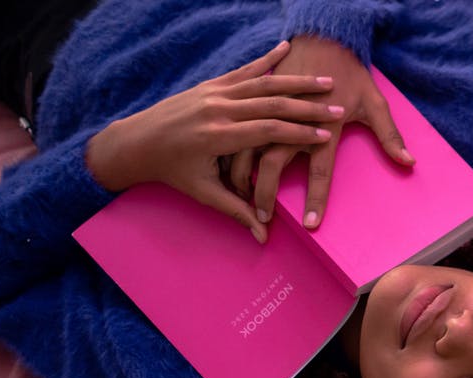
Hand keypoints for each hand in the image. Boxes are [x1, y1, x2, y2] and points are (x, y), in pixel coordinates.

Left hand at [86, 41, 342, 242]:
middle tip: (336, 107)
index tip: (325, 135)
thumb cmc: (172, 171)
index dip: (298, 134)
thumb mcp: (203, 193)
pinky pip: (244, 70)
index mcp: (217, 137)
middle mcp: (217, 109)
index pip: (267, 132)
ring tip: (325, 81)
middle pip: (271, 104)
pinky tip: (286, 47)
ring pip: (262, 83)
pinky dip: (267, 59)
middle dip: (307, 107)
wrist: (136, 142)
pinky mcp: (211, 84)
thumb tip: (263, 236)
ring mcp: (214, 93)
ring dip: (296, 81)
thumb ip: (236, 211)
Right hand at [243, 35, 414, 230]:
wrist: (324, 37)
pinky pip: (238, 132)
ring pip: (248, 148)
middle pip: (273, 162)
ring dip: (241, 175)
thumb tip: (409, 162)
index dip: (315, 198)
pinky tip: (227, 170)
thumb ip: (390, 136)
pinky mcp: (258, 103)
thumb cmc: (352, 74)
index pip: (320, 170)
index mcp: (324, 125)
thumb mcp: (375, 103)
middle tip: (262, 217)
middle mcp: (294, 120)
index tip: (310, 223)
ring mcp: (272, 111)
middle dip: (265, 192)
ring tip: (238, 199)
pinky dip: (232, 153)